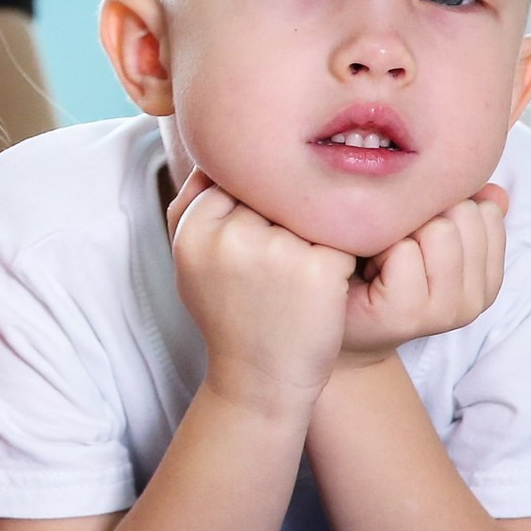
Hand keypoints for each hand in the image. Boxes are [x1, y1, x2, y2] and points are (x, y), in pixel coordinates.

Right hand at [166, 169, 353, 417]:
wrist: (257, 379)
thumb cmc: (228, 312)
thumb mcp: (190, 260)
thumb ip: (190, 205)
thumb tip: (214, 151)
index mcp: (193, 231)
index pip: (231, 178)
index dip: (252, 199)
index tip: (260, 225)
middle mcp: (229, 236)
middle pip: (272, 189)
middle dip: (285, 210)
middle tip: (286, 246)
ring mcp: (275, 251)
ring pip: (309, 207)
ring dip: (315, 226)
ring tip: (303, 264)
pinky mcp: (318, 269)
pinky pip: (341, 233)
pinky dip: (341, 250)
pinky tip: (329, 277)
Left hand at [341, 185, 509, 363]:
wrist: (342, 327)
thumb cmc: (379, 273)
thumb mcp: (429, 239)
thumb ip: (465, 215)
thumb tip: (494, 192)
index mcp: (487, 280)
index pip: (486, 211)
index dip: (442, 208)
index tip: (416, 233)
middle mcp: (474, 301)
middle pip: (463, 215)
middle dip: (422, 218)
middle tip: (394, 248)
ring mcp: (445, 311)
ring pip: (438, 230)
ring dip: (401, 233)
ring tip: (382, 259)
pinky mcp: (409, 314)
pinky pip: (404, 251)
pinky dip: (381, 249)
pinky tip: (369, 272)